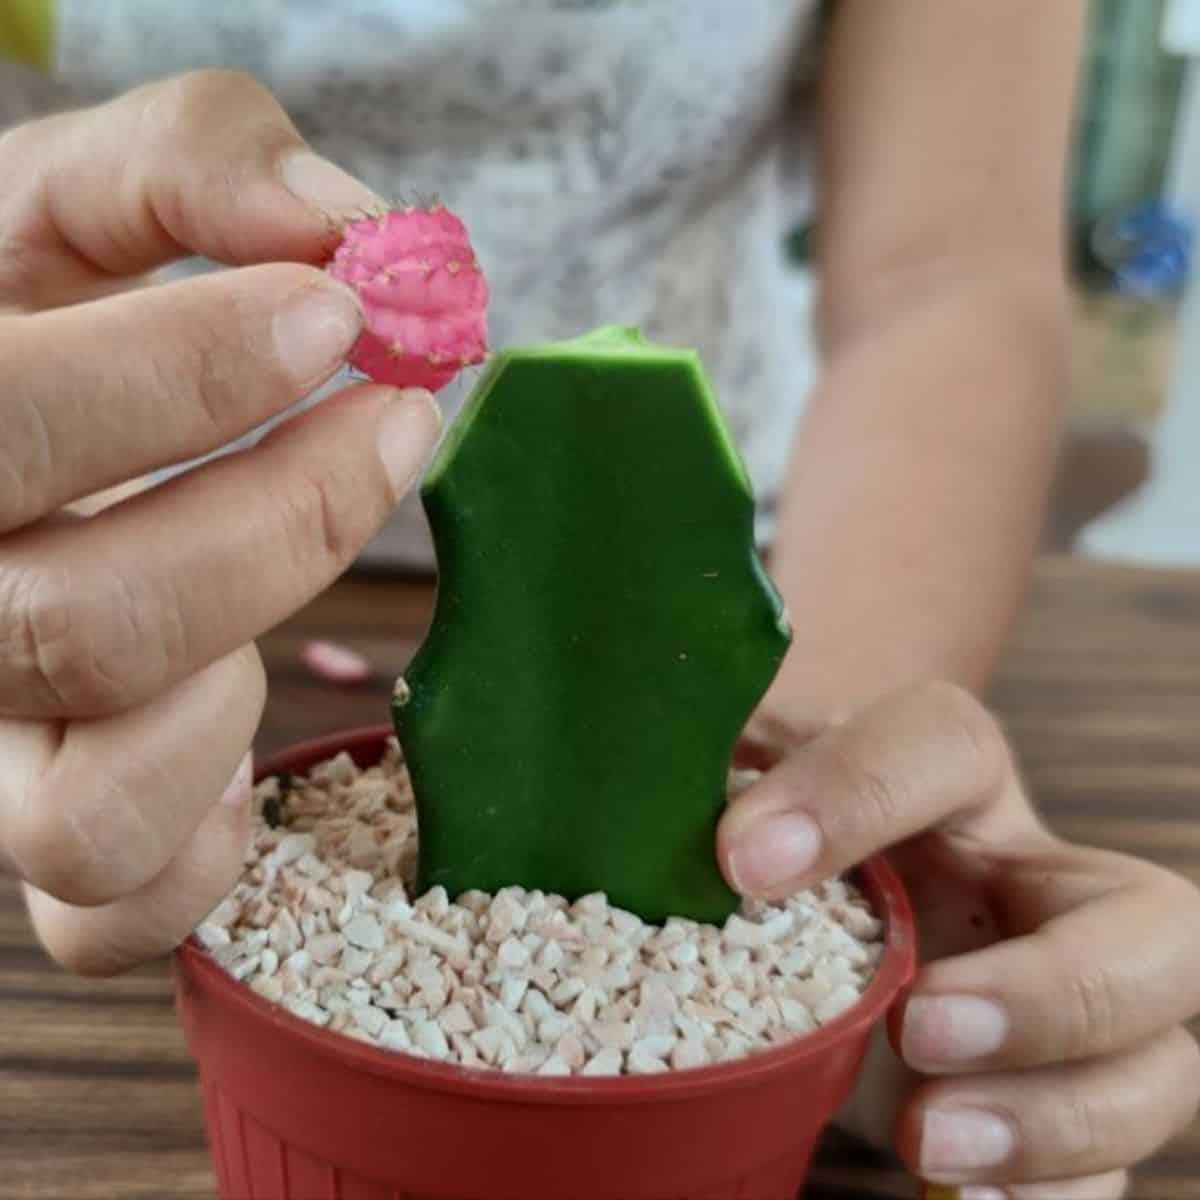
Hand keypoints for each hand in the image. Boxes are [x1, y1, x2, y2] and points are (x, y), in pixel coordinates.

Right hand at [0, 70, 440, 974]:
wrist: (18, 433)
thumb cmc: (54, 310)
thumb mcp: (87, 200)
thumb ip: (194, 169)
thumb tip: (350, 233)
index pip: (13, 424)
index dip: (191, 375)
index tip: (344, 316)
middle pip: (87, 627)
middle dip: (286, 521)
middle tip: (402, 419)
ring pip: (83, 813)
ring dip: (230, 690)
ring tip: (276, 587)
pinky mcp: (49, 835)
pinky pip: (106, 916)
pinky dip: (203, 850)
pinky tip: (246, 731)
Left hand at [720, 683, 1199, 1195]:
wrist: (825, 888)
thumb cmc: (784, 822)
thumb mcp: (747, 774)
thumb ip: (714, 766)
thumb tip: (655, 803)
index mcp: (955, 779)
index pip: (945, 744)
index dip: (857, 791)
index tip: (741, 861)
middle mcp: (1036, 886)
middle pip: (1150, 922)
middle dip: (1053, 987)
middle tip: (918, 1025)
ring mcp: (1066, 1003)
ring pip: (1157, 1062)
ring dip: (1056, 1115)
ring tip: (922, 1140)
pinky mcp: (1051, 1102)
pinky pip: (1107, 1165)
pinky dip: (1052, 1196)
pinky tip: (962, 1199)